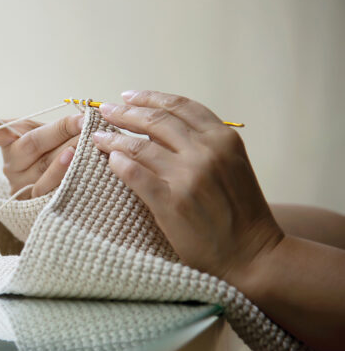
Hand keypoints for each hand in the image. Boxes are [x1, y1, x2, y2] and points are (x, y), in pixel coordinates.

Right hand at [0, 110, 82, 197]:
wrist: (74, 196)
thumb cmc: (65, 155)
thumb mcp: (60, 135)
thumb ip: (66, 127)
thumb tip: (85, 118)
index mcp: (9, 141)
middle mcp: (11, 165)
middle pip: (28, 144)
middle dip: (57, 130)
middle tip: (82, 119)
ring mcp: (21, 187)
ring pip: (42, 166)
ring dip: (69, 150)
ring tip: (86, 139)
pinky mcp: (34, 207)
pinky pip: (49, 189)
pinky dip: (65, 172)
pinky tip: (77, 161)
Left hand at [92, 90, 283, 282]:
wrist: (252, 254)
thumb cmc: (240, 212)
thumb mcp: (229, 165)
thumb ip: (200, 145)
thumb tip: (155, 130)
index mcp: (223, 138)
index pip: (179, 106)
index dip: (149, 98)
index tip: (128, 96)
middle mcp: (206, 151)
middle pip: (155, 121)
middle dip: (124, 113)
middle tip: (104, 111)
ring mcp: (188, 176)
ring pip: (139, 146)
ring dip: (113, 139)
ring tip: (98, 137)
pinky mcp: (172, 201)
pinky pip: (135, 175)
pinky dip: (118, 164)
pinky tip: (108, 161)